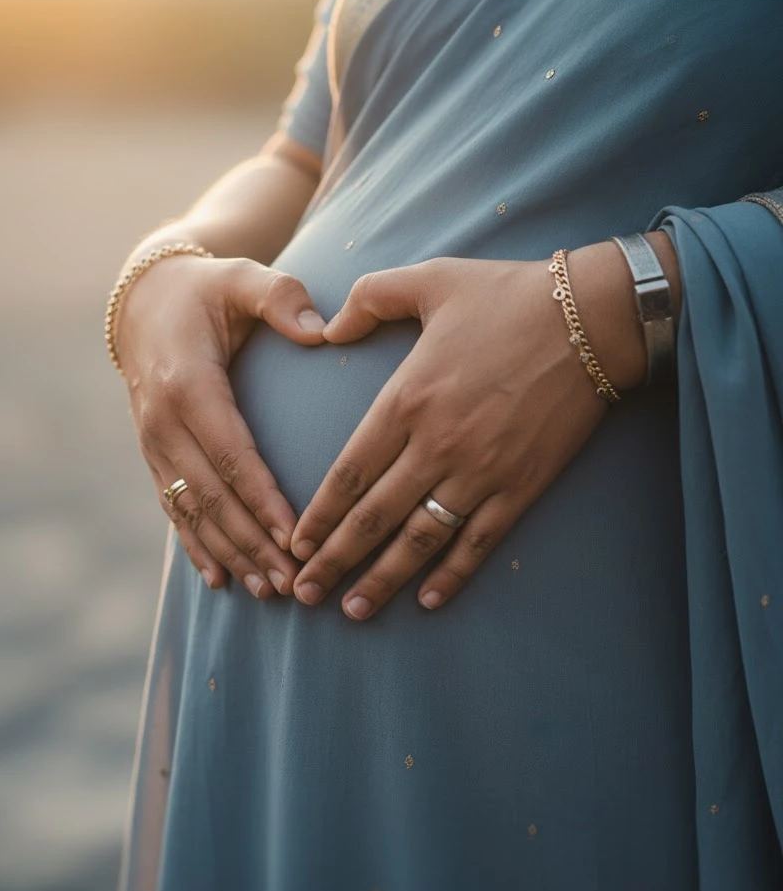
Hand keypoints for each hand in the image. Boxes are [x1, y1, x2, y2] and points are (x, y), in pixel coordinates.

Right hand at [118, 253, 325, 596]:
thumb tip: (322, 331)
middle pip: (213, 496)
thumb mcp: (243, 276)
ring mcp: (153, 443)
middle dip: (253, 544)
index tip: (297, 538)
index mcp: (189, 385)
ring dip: (230, 553)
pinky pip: (173, 508)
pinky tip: (219, 579)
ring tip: (267, 590)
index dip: (263, 502)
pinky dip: (196, 545)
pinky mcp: (153, 455)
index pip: (231, 455)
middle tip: (292, 582)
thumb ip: (282, 297)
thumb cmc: (206, 290)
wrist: (145, 302)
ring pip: (193, 511)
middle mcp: (163, 422)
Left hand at [289, 251, 636, 618]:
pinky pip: (479, 542)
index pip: (348, 473)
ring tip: (352, 611)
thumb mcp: (430, 279)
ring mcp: (481, 472)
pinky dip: (452, 575)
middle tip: (302, 593)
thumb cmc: (509, 295)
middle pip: (372, 518)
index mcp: (406, 400)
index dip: (318, 515)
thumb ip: (370, 299)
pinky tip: (428, 601)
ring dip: (381, 580)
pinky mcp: (522, 486)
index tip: (295, 545)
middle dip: (333, 561)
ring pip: (419, 541)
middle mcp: (437, 445)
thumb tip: (326, 329)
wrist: (595, 317)